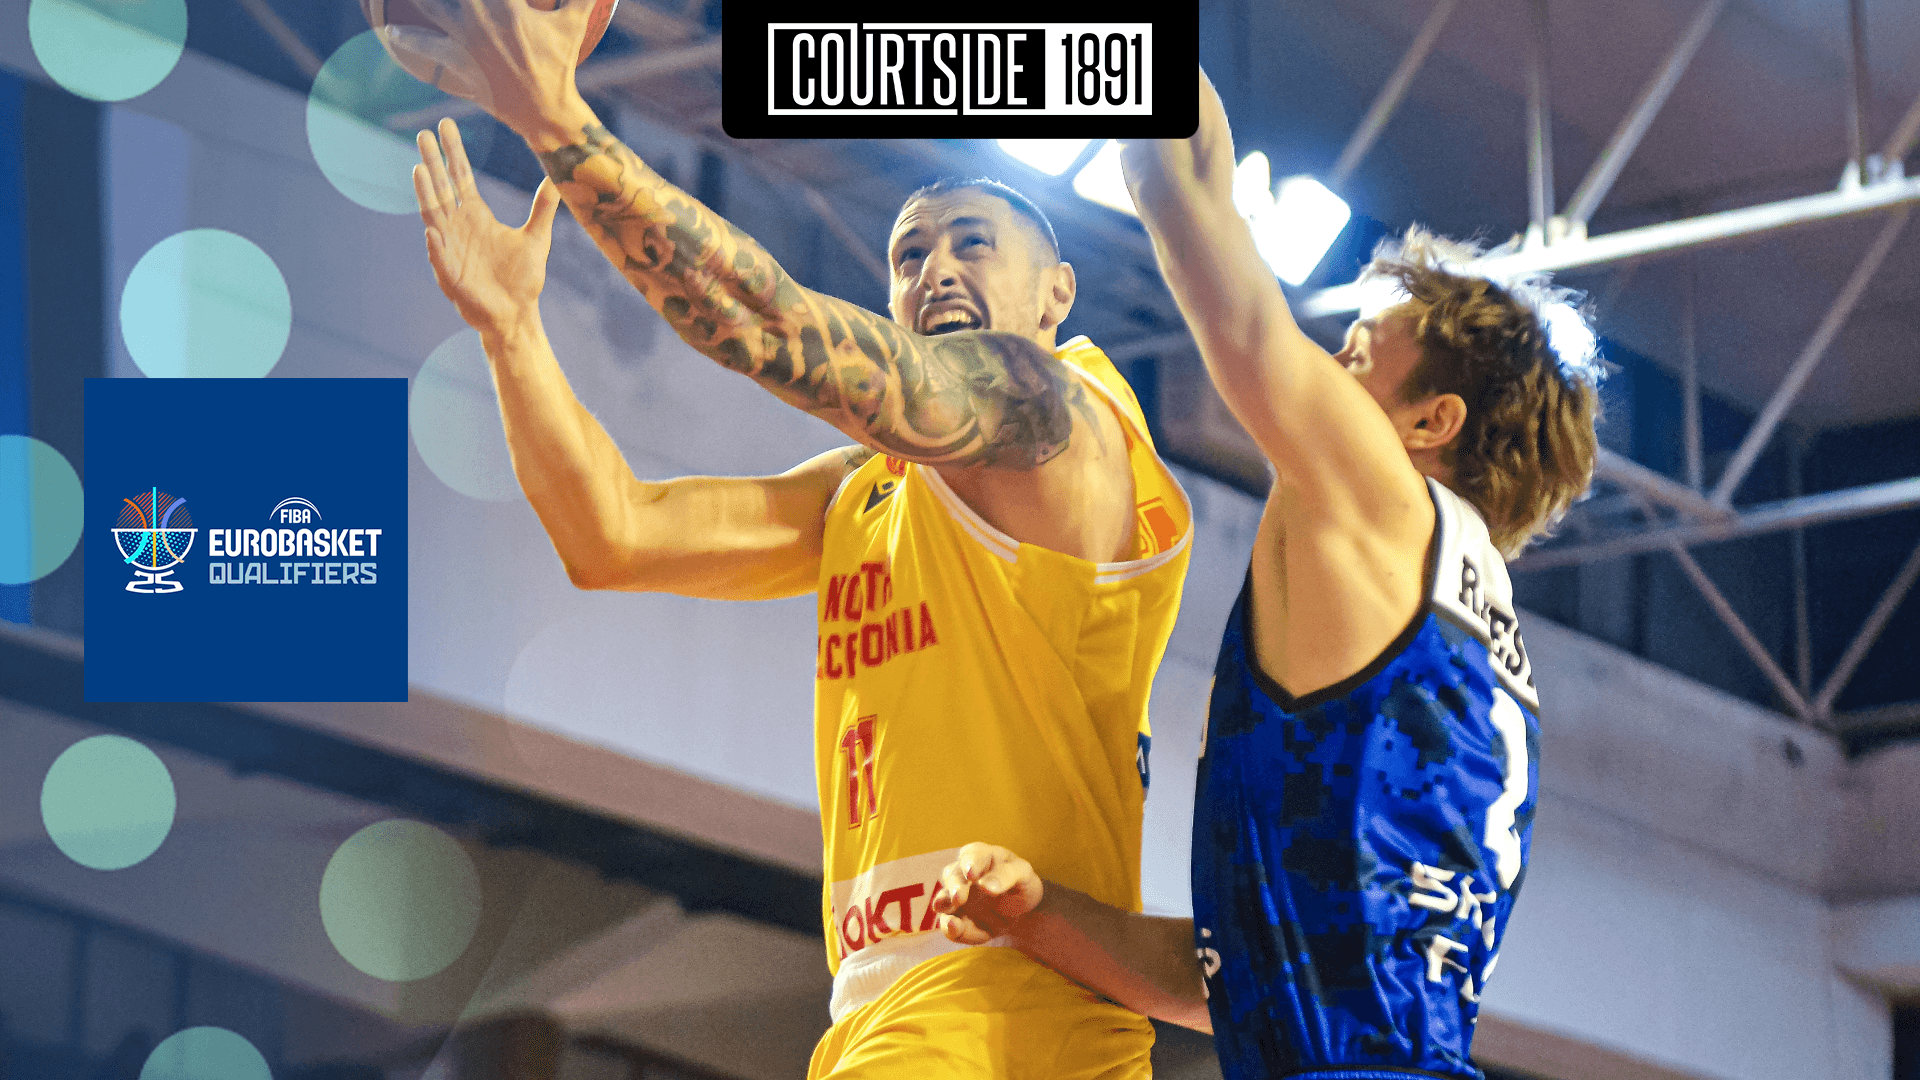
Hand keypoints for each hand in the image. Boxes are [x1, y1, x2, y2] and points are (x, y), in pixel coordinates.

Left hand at [401, 0, 597, 138]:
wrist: (544, 109)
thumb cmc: (560, 64)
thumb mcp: (574, 23)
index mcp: (507, 5)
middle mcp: (481, 17)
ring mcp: (466, 39)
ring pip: (430, 6)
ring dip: (418, 0)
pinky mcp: (457, 60)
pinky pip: (424, 45)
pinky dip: (406, 36)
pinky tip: (391, 29)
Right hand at [413, 118, 561, 336]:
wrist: (516, 313)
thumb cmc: (523, 277)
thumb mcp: (537, 237)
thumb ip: (543, 206)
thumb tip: (557, 177)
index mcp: (476, 215)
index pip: (460, 176)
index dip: (452, 151)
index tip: (444, 126)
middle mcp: (459, 226)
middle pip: (441, 187)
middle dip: (433, 162)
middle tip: (422, 134)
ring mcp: (451, 247)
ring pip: (434, 215)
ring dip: (426, 194)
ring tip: (419, 170)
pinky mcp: (450, 273)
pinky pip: (440, 256)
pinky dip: (436, 243)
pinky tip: (432, 230)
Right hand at [931, 843, 1043, 945]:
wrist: (1022, 909)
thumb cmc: (1021, 883)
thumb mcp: (1022, 874)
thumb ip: (1006, 876)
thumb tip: (985, 886)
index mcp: (981, 856)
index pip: (973, 855)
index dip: (970, 863)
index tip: (972, 874)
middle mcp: (963, 874)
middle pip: (952, 876)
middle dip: (954, 887)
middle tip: (959, 898)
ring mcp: (957, 897)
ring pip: (944, 900)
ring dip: (945, 909)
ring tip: (952, 920)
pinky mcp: (957, 918)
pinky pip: (950, 925)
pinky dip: (952, 930)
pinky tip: (956, 930)